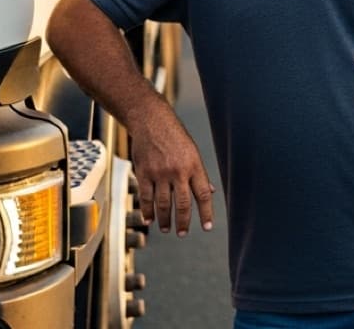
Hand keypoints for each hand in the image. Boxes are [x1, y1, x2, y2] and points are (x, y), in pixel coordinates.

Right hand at [126, 105, 215, 236]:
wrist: (150, 120)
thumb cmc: (174, 136)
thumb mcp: (192, 152)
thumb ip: (199, 173)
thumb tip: (210, 192)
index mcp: (194, 165)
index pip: (203, 194)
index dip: (206, 212)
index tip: (207, 227)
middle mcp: (178, 171)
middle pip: (183, 203)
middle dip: (183, 222)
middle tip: (182, 233)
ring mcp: (160, 173)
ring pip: (163, 203)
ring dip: (165, 219)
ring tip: (166, 228)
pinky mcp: (144, 172)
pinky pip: (146, 197)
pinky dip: (147, 211)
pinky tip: (149, 219)